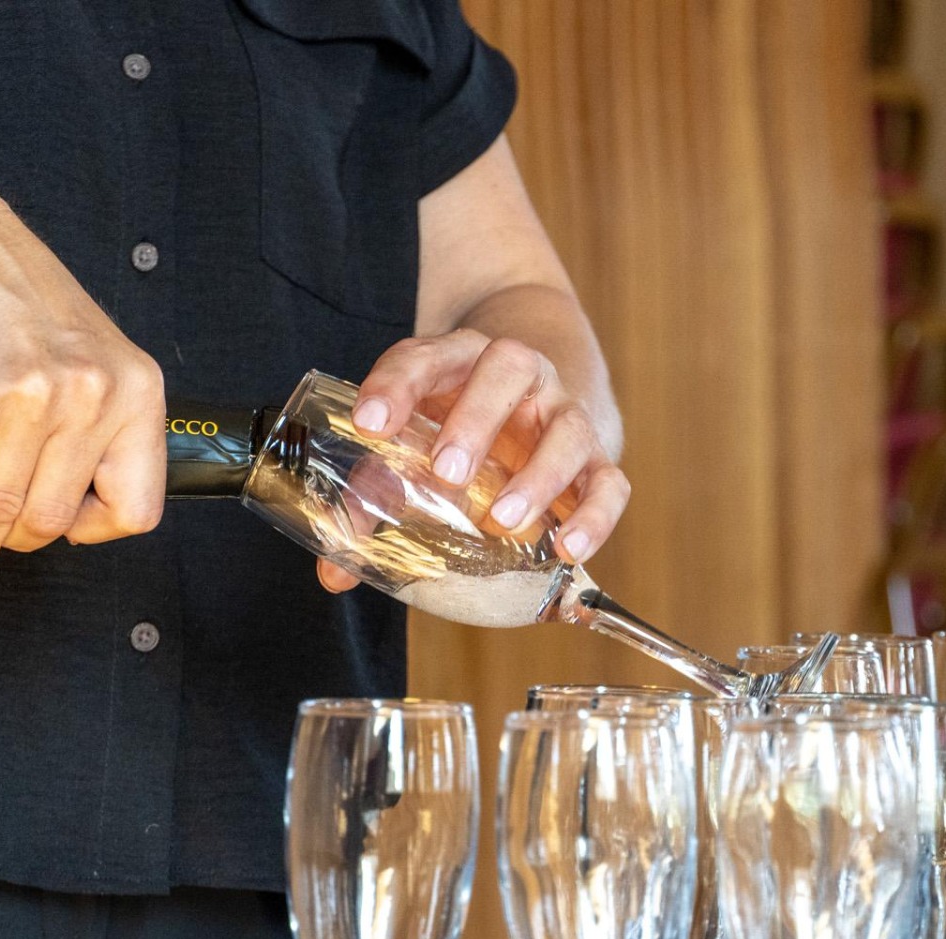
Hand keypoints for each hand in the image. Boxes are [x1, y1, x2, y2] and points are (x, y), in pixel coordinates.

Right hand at [0, 162, 165, 557]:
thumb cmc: (25, 301)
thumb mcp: (101, 359)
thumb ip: (106, 427)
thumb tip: (83, 510)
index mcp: (139, 393)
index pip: (137, 507)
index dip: (95, 529)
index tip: (66, 521)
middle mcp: (95, 397)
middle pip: (55, 518)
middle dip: (17, 538)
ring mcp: (35, 397)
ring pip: (2, 511)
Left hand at [316, 330, 628, 593]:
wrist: (537, 403)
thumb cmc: (459, 429)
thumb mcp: (412, 446)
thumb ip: (370, 501)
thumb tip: (335, 575)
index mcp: (458, 361)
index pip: (424, 357)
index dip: (396, 387)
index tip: (369, 425)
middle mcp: (518, 376)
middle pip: (507, 371)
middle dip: (476, 421)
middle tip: (447, 473)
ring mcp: (562, 414)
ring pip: (566, 428)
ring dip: (538, 476)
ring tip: (503, 520)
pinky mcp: (598, 458)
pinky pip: (610, 482)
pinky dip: (595, 516)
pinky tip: (567, 548)